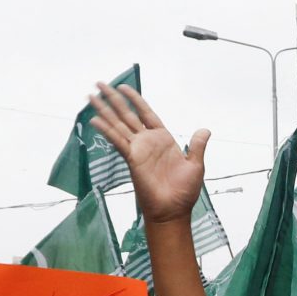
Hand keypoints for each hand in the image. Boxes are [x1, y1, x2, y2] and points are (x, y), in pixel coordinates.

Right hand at [87, 83, 207, 222]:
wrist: (174, 211)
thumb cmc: (184, 192)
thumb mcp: (196, 165)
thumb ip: (198, 146)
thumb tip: (205, 130)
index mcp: (163, 139)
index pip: (146, 113)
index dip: (135, 99)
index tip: (123, 87)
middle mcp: (147, 142)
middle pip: (127, 115)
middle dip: (114, 99)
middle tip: (100, 84)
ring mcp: (138, 150)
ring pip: (118, 125)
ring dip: (104, 110)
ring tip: (91, 96)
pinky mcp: (132, 159)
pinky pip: (117, 141)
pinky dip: (106, 130)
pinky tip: (95, 120)